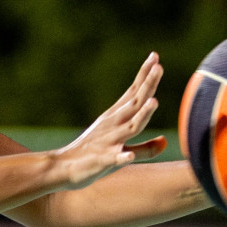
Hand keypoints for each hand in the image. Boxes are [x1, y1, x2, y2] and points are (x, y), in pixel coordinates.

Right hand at [52, 52, 166, 190]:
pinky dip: (122, 156)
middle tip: (158, 66)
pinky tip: (128, 155)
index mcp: (116, 119)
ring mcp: (108, 142)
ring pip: (129, 127)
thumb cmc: (92, 157)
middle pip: (135, 104)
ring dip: (142, 115)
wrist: (62, 168)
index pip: (133, 94)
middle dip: (147, 85)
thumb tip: (165, 142)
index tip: (155, 57)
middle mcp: (113, 125)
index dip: (145, 76)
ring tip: (154, 101)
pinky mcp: (102, 160)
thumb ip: (145, 149)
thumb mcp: (119, 150)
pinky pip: (113, 158)